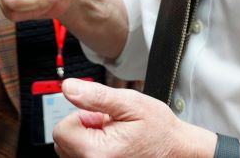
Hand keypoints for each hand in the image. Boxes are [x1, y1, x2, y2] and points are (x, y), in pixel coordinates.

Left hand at [52, 80, 212, 157]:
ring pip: (70, 150)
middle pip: (63, 141)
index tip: (100, 116)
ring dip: (86, 138)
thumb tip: (68, 88)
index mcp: (98, 152)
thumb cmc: (159, 130)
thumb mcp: (131, 104)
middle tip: (110, 125)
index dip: (80, 116)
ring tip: (113, 135)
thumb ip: (95, 96)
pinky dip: (91, 148)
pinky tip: (112, 145)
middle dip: (83, 127)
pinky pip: (81, 157)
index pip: (61, 130)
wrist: (178, 151)